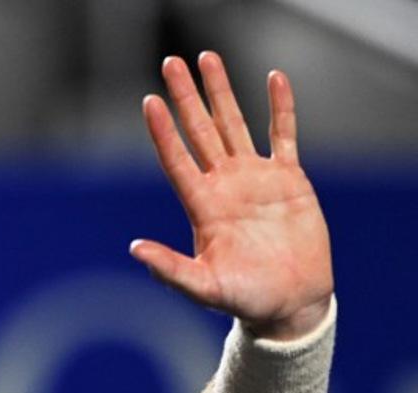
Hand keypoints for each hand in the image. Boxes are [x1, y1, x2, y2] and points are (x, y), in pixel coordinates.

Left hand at [130, 52, 332, 340]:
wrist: (290, 303)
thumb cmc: (245, 300)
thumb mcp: (204, 288)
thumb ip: (170, 270)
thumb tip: (134, 249)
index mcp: (203, 207)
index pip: (176, 159)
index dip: (163, 131)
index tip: (149, 101)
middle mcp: (224, 186)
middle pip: (200, 131)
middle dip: (186, 97)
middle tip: (171, 63)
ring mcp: (255, 179)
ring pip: (234, 124)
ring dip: (221, 92)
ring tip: (207, 58)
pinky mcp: (288, 180)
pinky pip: (283, 135)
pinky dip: (280, 107)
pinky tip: (273, 78)